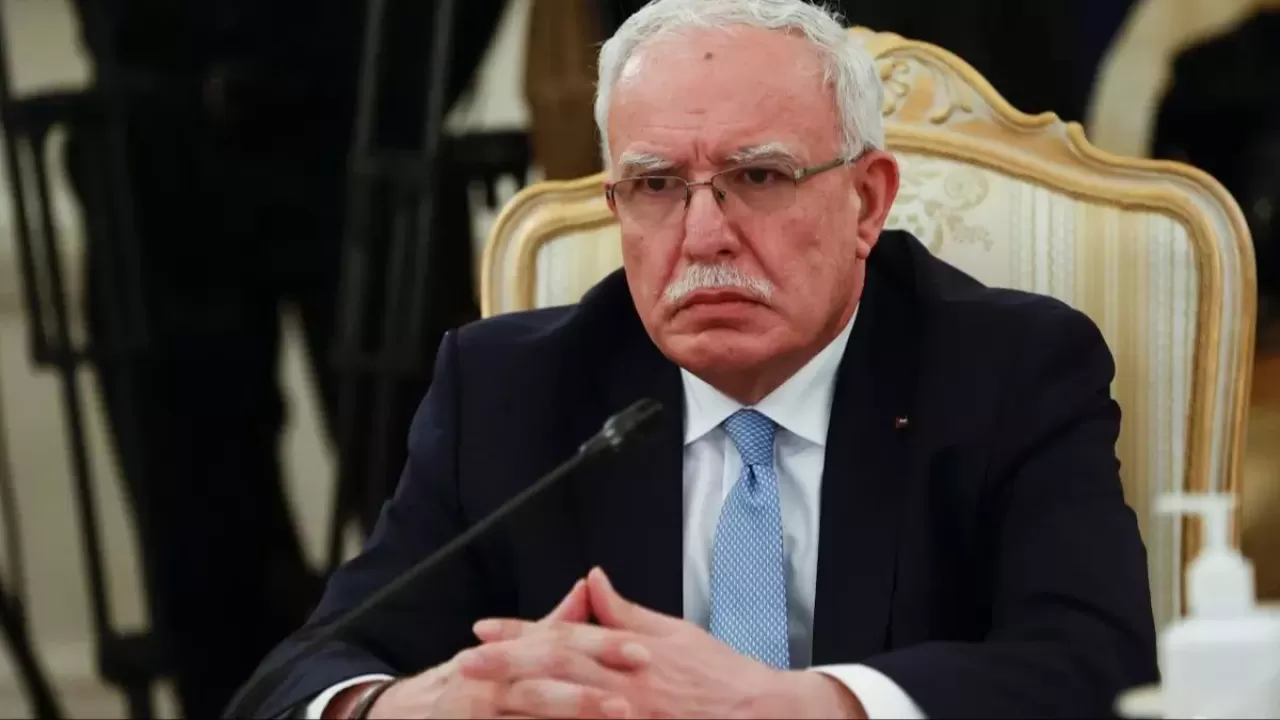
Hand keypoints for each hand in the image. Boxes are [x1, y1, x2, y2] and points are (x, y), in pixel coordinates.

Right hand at [361, 578, 646, 718]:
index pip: (558, 643)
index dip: (601, 646)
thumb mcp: (511, 648)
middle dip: (586, 695)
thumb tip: (590, 585)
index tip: (642, 653)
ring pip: (527, 719)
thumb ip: (553, 623)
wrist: (409, 713)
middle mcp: (489, 682)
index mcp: (506, 652)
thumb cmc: (474, 679)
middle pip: (541, 684)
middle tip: (629, 703)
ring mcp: (478, 716)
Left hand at [471, 568, 865, 718]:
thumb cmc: (720, 675)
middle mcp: (624, 684)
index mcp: (630, 652)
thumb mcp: (674, 633)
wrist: (762, 714)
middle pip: (555, 671)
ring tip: (483, 698)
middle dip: (506, 666)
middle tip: (464, 664)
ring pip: (566, 709)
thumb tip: (593, 580)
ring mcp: (629, 717)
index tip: (483, 631)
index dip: (521, 633)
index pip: (565, 637)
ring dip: (522, 702)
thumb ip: (626, 612)